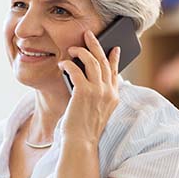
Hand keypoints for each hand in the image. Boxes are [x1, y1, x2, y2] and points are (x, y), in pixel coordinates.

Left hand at [58, 29, 119, 148]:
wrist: (81, 143)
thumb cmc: (84, 129)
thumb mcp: (98, 111)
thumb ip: (99, 96)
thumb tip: (89, 78)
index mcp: (114, 97)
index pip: (116, 72)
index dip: (114, 58)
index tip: (114, 48)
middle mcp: (109, 92)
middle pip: (104, 61)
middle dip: (96, 45)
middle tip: (88, 34)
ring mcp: (98, 91)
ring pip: (92, 61)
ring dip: (81, 51)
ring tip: (72, 48)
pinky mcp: (84, 92)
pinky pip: (76, 70)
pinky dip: (68, 64)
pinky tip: (62, 63)